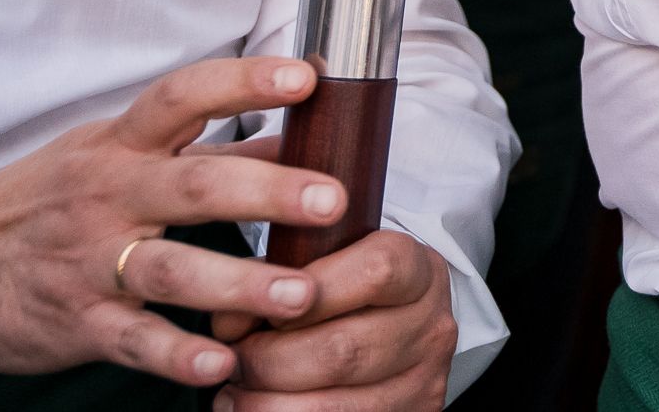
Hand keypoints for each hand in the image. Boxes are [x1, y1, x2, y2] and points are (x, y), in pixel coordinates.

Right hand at [0, 58, 343, 383]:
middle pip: (194, 186)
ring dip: (240, 282)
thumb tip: (294, 129)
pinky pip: (135, 341)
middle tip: (332, 200)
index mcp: (121, 145)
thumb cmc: (47, 201)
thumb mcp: (112, 155)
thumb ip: (201, 146)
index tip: (307, 77)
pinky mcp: (79, 323)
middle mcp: (108, 196)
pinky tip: (223, 363)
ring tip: (302, 295)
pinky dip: (179, 355)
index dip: (244, 83)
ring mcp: (91, 262)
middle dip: (268, 192)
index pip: (184, 97)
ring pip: (172, 270)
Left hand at [218, 229, 454, 410]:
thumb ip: (281, 275)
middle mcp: (430, 325)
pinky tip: (258, 411)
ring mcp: (423, 378)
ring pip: (334, 406)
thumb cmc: (348, 287)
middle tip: (233, 361)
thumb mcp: (327, 261)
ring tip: (234, 394)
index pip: (374, 272)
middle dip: (269, 361)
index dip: (309, 291)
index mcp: (416, 269)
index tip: (263, 308)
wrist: (395, 322)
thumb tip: (229, 318)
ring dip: (267, 404)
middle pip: (343, 350)